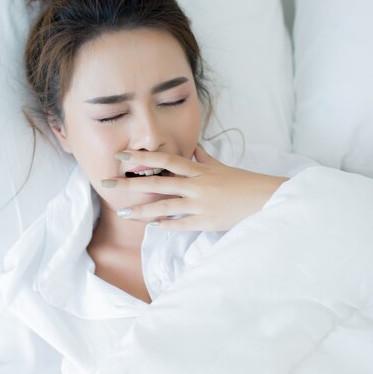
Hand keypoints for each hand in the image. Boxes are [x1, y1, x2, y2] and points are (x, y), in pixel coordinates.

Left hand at [102, 144, 288, 231]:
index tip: (121, 155)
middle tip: (108, 182)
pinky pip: (182, 224)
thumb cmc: (243, 182)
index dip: (142, 157)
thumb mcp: (221, 166)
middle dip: (131, 184)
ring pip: (166, 206)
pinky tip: (152, 226)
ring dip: (143, 210)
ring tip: (124, 212)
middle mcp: (196, 185)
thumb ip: (203, 158)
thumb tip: (193, 147)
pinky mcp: (207, 221)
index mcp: (198, 170)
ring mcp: (201, 205)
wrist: (265, 198)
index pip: (165, 161)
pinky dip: (166, 225)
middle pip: (158, 183)